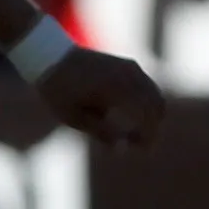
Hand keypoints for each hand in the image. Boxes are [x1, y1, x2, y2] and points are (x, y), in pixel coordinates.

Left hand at [36, 48, 166, 149]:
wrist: (51, 57)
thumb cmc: (59, 91)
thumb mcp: (75, 117)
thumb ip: (102, 133)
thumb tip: (123, 150)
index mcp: (116, 87)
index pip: (147, 114)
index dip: (149, 135)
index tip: (142, 150)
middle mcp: (128, 74)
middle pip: (157, 105)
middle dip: (153, 127)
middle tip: (138, 145)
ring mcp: (130, 67)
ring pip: (156, 96)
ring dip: (151, 116)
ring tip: (132, 134)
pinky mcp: (129, 65)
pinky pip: (148, 88)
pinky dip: (146, 104)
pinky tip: (129, 117)